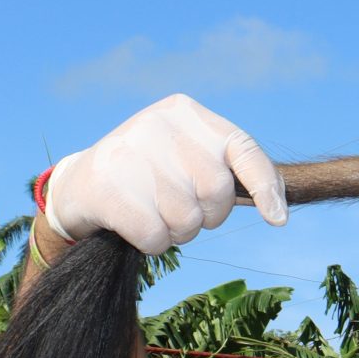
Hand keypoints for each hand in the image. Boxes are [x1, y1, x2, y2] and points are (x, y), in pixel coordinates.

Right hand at [44, 94, 288, 253]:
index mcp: (187, 113)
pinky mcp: (108, 186)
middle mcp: (160, 124)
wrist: (79, 185)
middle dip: (205, 216)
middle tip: (176, 206)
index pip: (243, 149)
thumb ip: (227, 172)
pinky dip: (150, 243)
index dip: (266, 186)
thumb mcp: (188, 160)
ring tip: (151, 211)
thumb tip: (279, 208)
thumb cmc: (149, 178)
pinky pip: (157, 237)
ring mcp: (131, 153)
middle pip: (217, 194)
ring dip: (175, 232)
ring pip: (187, 220)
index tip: (278, 220)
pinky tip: (131, 224)